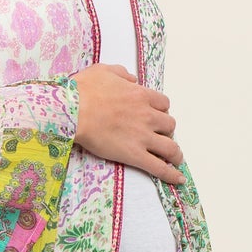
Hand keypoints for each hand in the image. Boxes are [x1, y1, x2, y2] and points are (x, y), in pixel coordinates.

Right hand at [72, 64, 184, 184]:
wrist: (72, 110)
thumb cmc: (83, 90)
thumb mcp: (104, 71)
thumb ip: (122, 74)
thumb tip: (131, 80)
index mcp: (141, 95)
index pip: (163, 104)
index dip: (161, 110)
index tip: (156, 115)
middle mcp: (147, 115)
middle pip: (169, 124)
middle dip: (166, 130)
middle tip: (159, 136)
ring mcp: (142, 136)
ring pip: (170, 146)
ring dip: (175, 152)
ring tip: (176, 159)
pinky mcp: (133, 154)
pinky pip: (158, 167)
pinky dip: (171, 174)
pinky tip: (179, 179)